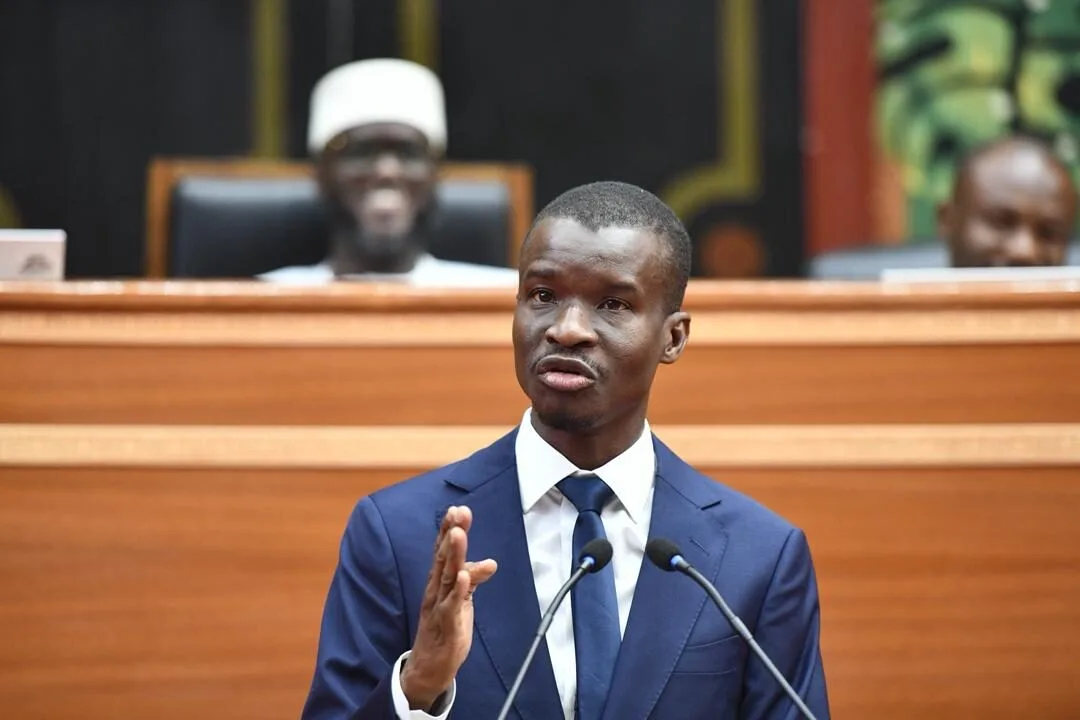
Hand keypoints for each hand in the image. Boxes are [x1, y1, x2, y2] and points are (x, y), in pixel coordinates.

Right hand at [401, 505, 497, 710]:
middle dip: (450, 534)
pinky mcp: (446, 625)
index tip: (457, 509)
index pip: (442, 551)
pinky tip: (463, 575)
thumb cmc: (444, 628)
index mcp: (438, 582)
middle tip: (458, 512)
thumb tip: (489, 561)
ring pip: (446, 577)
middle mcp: (435, 590)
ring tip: (458, 534)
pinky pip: (451, 606)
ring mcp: (438, 606)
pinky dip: (458, 590)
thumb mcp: (461, 600)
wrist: (429, 666)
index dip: (448, 530)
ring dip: (452, 555)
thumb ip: (472, 579)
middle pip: (442, 558)